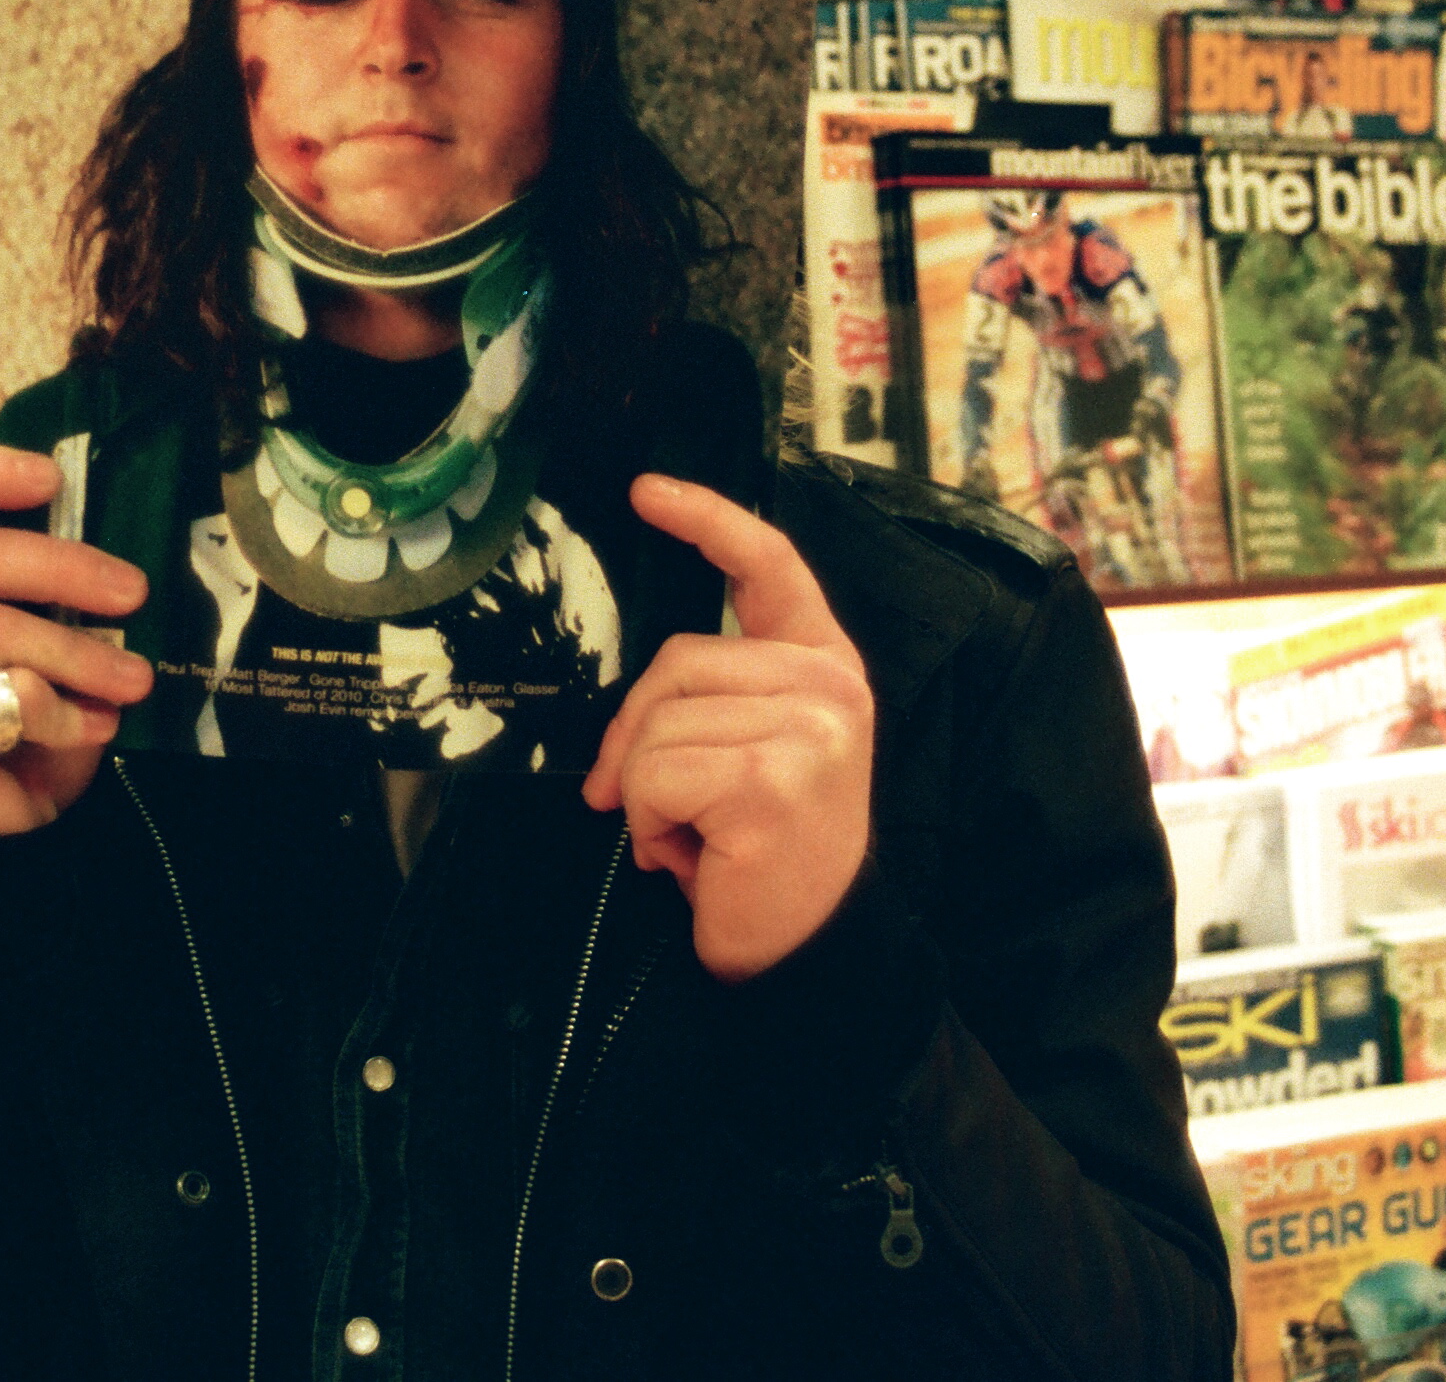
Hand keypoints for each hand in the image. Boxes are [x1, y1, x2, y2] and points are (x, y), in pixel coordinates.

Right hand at [0, 445, 155, 837]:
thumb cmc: (2, 730)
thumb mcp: (22, 648)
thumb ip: (41, 598)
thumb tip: (113, 564)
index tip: (51, 476)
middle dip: (67, 568)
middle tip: (133, 592)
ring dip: (80, 653)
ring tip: (130, 680)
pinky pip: (0, 696)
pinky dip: (59, 710)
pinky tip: (88, 729)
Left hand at [582, 474, 873, 982]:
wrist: (811, 953)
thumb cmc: (768, 858)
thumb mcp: (748, 755)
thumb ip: (704, 705)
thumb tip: (616, 744)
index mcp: (826, 667)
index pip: (769, 567)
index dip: (707, 520)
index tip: (647, 491)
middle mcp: (830, 687)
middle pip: (676, 660)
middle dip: (637, 734)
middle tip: (648, 806)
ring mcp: (808, 729)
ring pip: (658, 724)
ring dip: (647, 795)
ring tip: (698, 839)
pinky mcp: (770, 779)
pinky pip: (654, 778)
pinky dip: (650, 827)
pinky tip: (696, 860)